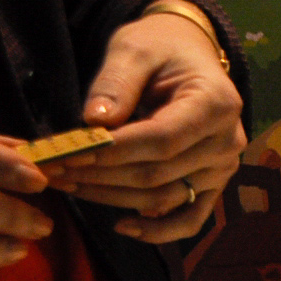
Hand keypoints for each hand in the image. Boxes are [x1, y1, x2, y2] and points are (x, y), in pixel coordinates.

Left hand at [46, 4, 244, 244]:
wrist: (189, 57)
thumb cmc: (161, 49)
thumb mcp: (134, 49)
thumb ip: (115, 83)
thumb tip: (93, 122)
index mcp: (216, 105)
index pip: (162, 140)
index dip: (114, 152)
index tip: (69, 153)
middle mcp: (227, 144)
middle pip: (158, 174)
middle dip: (102, 176)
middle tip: (54, 170)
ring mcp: (222, 170)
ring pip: (163, 199)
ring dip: (113, 198)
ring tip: (70, 186)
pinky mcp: (213, 186)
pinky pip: (189, 218)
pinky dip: (158, 231)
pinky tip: (122, 227)